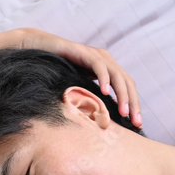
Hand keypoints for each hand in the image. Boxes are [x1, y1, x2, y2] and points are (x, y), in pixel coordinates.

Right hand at [17, 28, 141, 127]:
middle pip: (127, 82)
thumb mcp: (78, 88)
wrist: (38, 49)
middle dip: (133, 103)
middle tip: (135, 122)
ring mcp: (96, 55)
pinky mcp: (85, 52)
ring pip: (117, 75)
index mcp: (107, 70)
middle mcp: (106, 61)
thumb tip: (99, 122)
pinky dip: (104, 78)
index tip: (136, 124)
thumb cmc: (56, 71)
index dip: (133, 105)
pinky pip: (99, 66)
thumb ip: (90, 98)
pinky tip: (104, 92)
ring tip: (123, 111)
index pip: (126, 88)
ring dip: (121, 94)